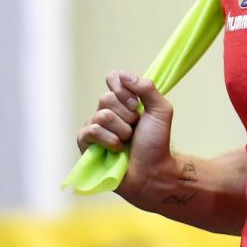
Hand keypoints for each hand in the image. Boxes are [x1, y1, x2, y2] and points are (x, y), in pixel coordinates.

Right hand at [76, 69, 175, 200]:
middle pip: (106, 98)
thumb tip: (124, 75)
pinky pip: (90, 131)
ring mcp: (95, 126)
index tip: (136, 103)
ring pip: (101, 115)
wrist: (152, 171)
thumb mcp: (161, 111)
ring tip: (127, 142)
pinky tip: (116, 149)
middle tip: (135, 128)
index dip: (123, 88)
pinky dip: (108, 140)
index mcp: (124, 100)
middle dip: (127, 115)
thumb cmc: (156, 142)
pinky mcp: (85, 143)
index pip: (113, 78)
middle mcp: (107, 110)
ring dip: (122, 130)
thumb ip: (147, 89)